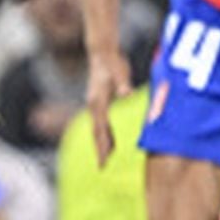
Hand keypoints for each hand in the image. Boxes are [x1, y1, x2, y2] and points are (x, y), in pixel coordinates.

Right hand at [86, 51, 131, 166]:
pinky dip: (104, 134)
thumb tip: (126, 93)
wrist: (102, 52)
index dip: (103, 144)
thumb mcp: (120, 71)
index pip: (100, 128)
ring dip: (101, 144)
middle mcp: (93, 105)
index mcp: (98, 101)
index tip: (105, 159)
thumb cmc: (113, 62)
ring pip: (97, 129)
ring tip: (106, 159)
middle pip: (96, 132)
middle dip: (99, 150)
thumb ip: (123, 83)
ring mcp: (94, 104)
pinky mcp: (97, 101)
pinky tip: (111, 142)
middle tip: (102, 167)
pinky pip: (100, 123)